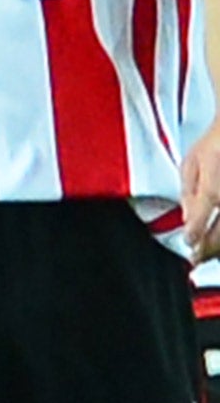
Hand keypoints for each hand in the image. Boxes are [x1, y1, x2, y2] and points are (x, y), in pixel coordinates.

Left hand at [185, 121, 219, 260]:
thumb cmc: (215, 144)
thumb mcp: (191, 163)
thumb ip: (188, 192)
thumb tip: (187, 216)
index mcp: (213, 189)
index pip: (200, 220)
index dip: (193, 236)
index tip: (189, 244)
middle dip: (207, 250)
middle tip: (196, 258)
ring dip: (217, 248)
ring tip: (207, 253)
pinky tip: (217, 237)